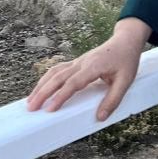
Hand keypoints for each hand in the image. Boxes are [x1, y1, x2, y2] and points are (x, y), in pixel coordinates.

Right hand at [25, 18, 149, 121]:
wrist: (125, 41)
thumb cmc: (126, 60)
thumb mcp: (125, 81)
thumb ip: (113, 100)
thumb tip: (100, 117)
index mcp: (93, 67)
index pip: (73, 83)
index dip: (61, 96)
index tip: (50, 109)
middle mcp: (82, 63)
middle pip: (58, 77)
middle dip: (43, 92)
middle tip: (31, 108)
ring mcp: (77, 61)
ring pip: (54, 72)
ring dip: (41, 86)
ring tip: (31, 101)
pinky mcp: (76, 62)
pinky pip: (58, 70)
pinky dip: (46, 79)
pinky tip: (40, 88)